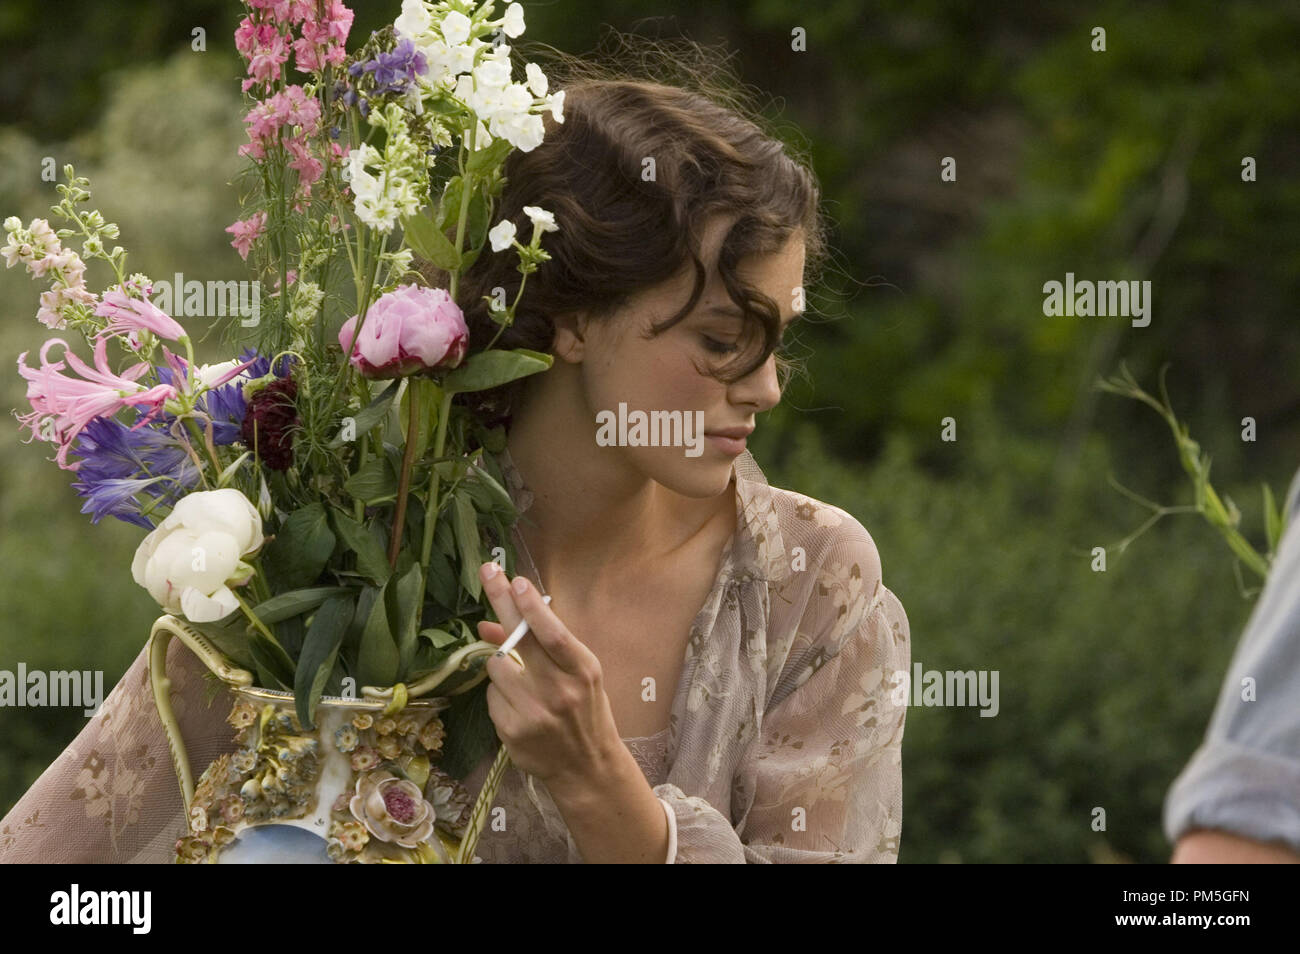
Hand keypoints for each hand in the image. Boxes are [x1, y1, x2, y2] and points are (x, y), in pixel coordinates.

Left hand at [476, 561, 621, 786]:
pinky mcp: (512, 731)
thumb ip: (543, 648)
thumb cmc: (585, 711)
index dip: (532, 606)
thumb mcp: (578, 675)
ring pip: (496, 666)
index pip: (553, 633)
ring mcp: (534, 713)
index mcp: (583, 671)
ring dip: (501, 665)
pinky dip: (499, 694)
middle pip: (520, 638)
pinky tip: (519, 706)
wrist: (587, 767)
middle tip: (487, 572)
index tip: (515, 580)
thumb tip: (490, 625)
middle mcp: (560, 691)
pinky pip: (491, 696)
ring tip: (522, 681)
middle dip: (501, 600)